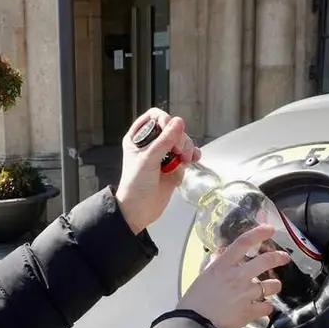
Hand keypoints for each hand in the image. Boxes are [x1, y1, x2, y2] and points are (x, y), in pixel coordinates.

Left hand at [115, 109, 200, 233]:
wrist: (139, 210)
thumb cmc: (135, 185)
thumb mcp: (148, 160)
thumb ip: (164, 141)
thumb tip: (178, 122)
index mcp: (138, 138)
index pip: (154, 117)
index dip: (164, 120)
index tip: (170, 129)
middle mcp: (152, 144)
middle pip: (173, 128)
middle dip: (179, 138)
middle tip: (177, 151)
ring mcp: (164, 155)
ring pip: (183, 141)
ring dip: (187, 148)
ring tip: (183, 160)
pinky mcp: (174, 166)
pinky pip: (188, 154)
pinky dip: (193, 155)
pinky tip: (193, 160)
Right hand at [176, 225, 290, 327]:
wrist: (195, 325)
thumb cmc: (193, 302)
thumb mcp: (202, 278)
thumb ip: (213, 266)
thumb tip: (217, 257)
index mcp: (222, 266)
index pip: (243, 243)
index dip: (259, 233)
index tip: (270, 229)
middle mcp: (237, 276)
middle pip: (265, 261)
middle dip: (278, 257)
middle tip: (284, 258)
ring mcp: (245, 294)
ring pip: (271, 285)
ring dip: (274, 286)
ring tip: (272, 287)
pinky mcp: (250, 311)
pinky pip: (267, 307)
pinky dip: (266, 308)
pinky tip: (263, 308)